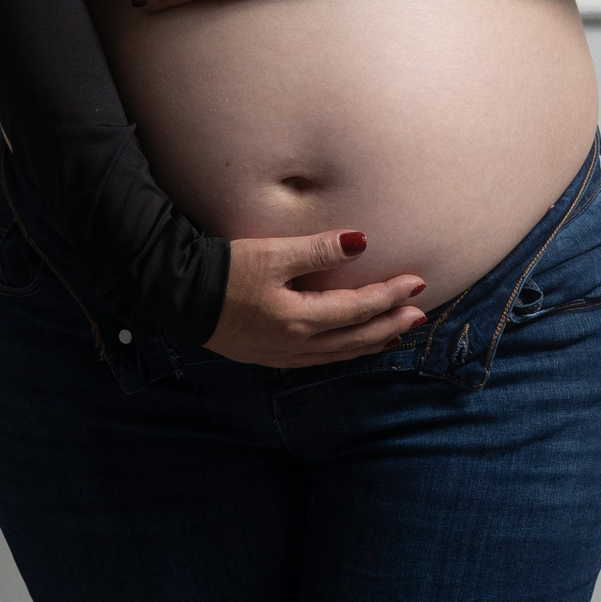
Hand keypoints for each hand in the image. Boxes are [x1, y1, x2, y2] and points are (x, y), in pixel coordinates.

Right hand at [204, 229, 427, 367]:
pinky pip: (319, 359)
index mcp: (300, 319)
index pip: (358, 308)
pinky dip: (343, 353)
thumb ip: (317, 250)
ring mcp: (282, 355)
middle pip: (355, 337)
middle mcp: (297, 344)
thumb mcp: (271, 253)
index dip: (390, 295)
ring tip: (396, 336)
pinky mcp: (268, 356)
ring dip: (371, 343)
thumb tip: (360, 242)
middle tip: (421, 314)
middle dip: (390, 325)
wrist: (179, 296)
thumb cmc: (224, 270)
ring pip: (340, 354)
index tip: (418, 283)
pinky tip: (348, 347)